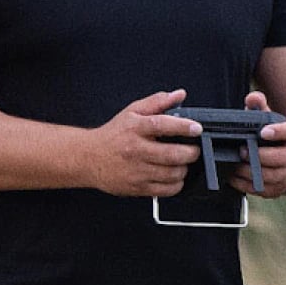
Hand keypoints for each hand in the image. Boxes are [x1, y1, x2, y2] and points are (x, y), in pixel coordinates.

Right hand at [86, 89, 203, 196]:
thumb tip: (179, 95)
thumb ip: (157, 102)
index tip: (196, 128)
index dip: (183, 127)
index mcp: (135, 129)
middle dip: (191, 152)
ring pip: (172, 174)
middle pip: (172, 154)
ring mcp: (137, 171)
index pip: (162, 125)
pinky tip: (174, 176)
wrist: (89, 158)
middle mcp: (136, 150)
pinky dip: (177, 184)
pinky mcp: (137, 187)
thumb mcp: (132, 112)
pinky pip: (166, 190)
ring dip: (184, 168)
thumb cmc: (113, 136)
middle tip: (193, 149)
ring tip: (182, 162)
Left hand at [238, 90, 285, 195]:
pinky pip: (263, 190)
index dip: (280, 131)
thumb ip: (258, 106)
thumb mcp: (264, 118)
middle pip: (284, 158)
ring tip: (234, 166)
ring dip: (251, 172)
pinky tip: (233, 177)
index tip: (263, 131)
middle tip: (241, 151)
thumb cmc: (267, 134)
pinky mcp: (278, 189)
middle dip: (261, 156)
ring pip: (273, 176)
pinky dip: (246, 185)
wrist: (278, 158)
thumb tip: (253, 98)